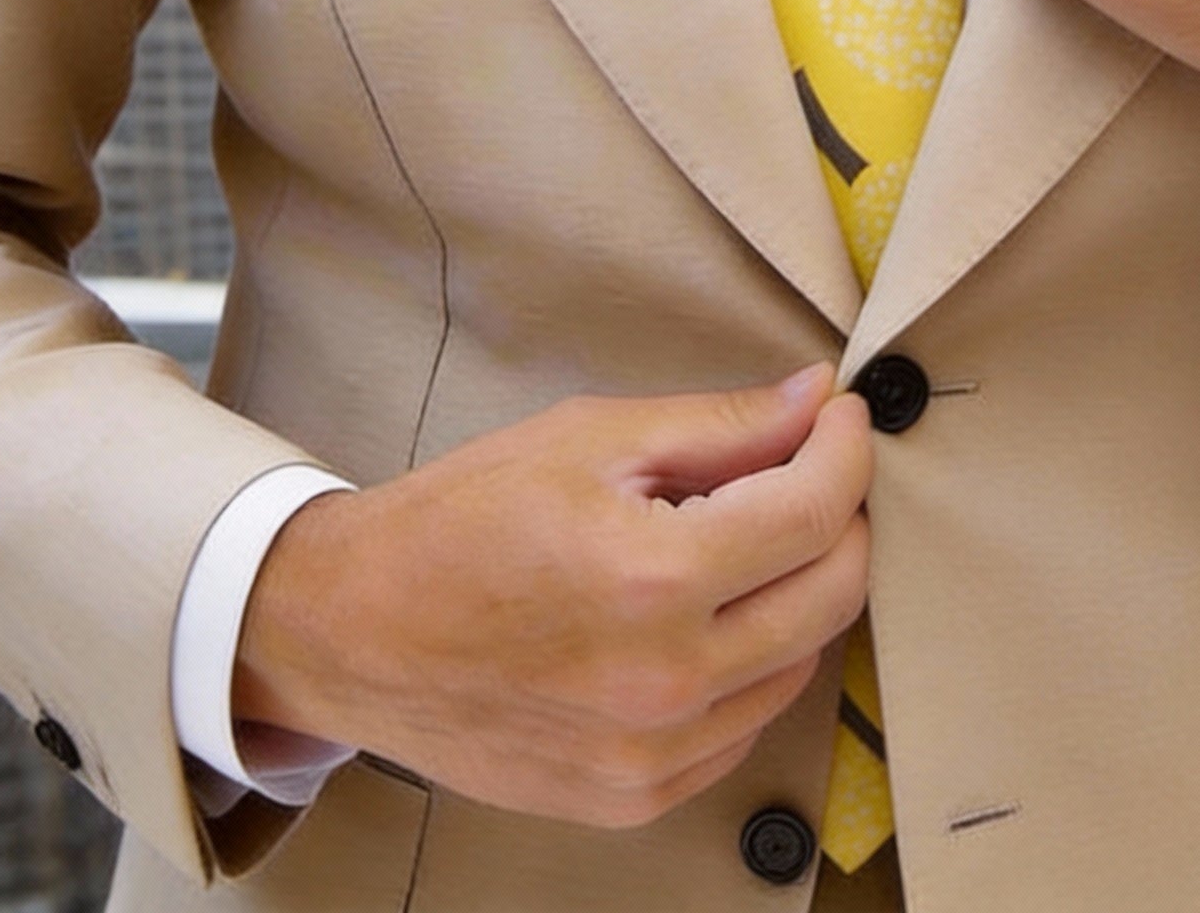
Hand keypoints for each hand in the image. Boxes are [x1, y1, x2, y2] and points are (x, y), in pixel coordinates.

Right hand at [234, 365, 871, 828]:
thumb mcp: (589, 438)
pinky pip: (745, 726)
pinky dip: (752, 663)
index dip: (845, 449)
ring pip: (800, 663)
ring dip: (799, 590)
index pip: (815, 510)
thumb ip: (719, 425)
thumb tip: (815, 400)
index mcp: (652, 577)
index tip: (840, 418)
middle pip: (833, 594)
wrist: (354, 633)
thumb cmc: (461, 521)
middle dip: (841, 516)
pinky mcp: (634, 798)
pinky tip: (706, 616)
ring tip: (744, 540)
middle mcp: (665, 680)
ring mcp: (651, 756)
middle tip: (810, 469)